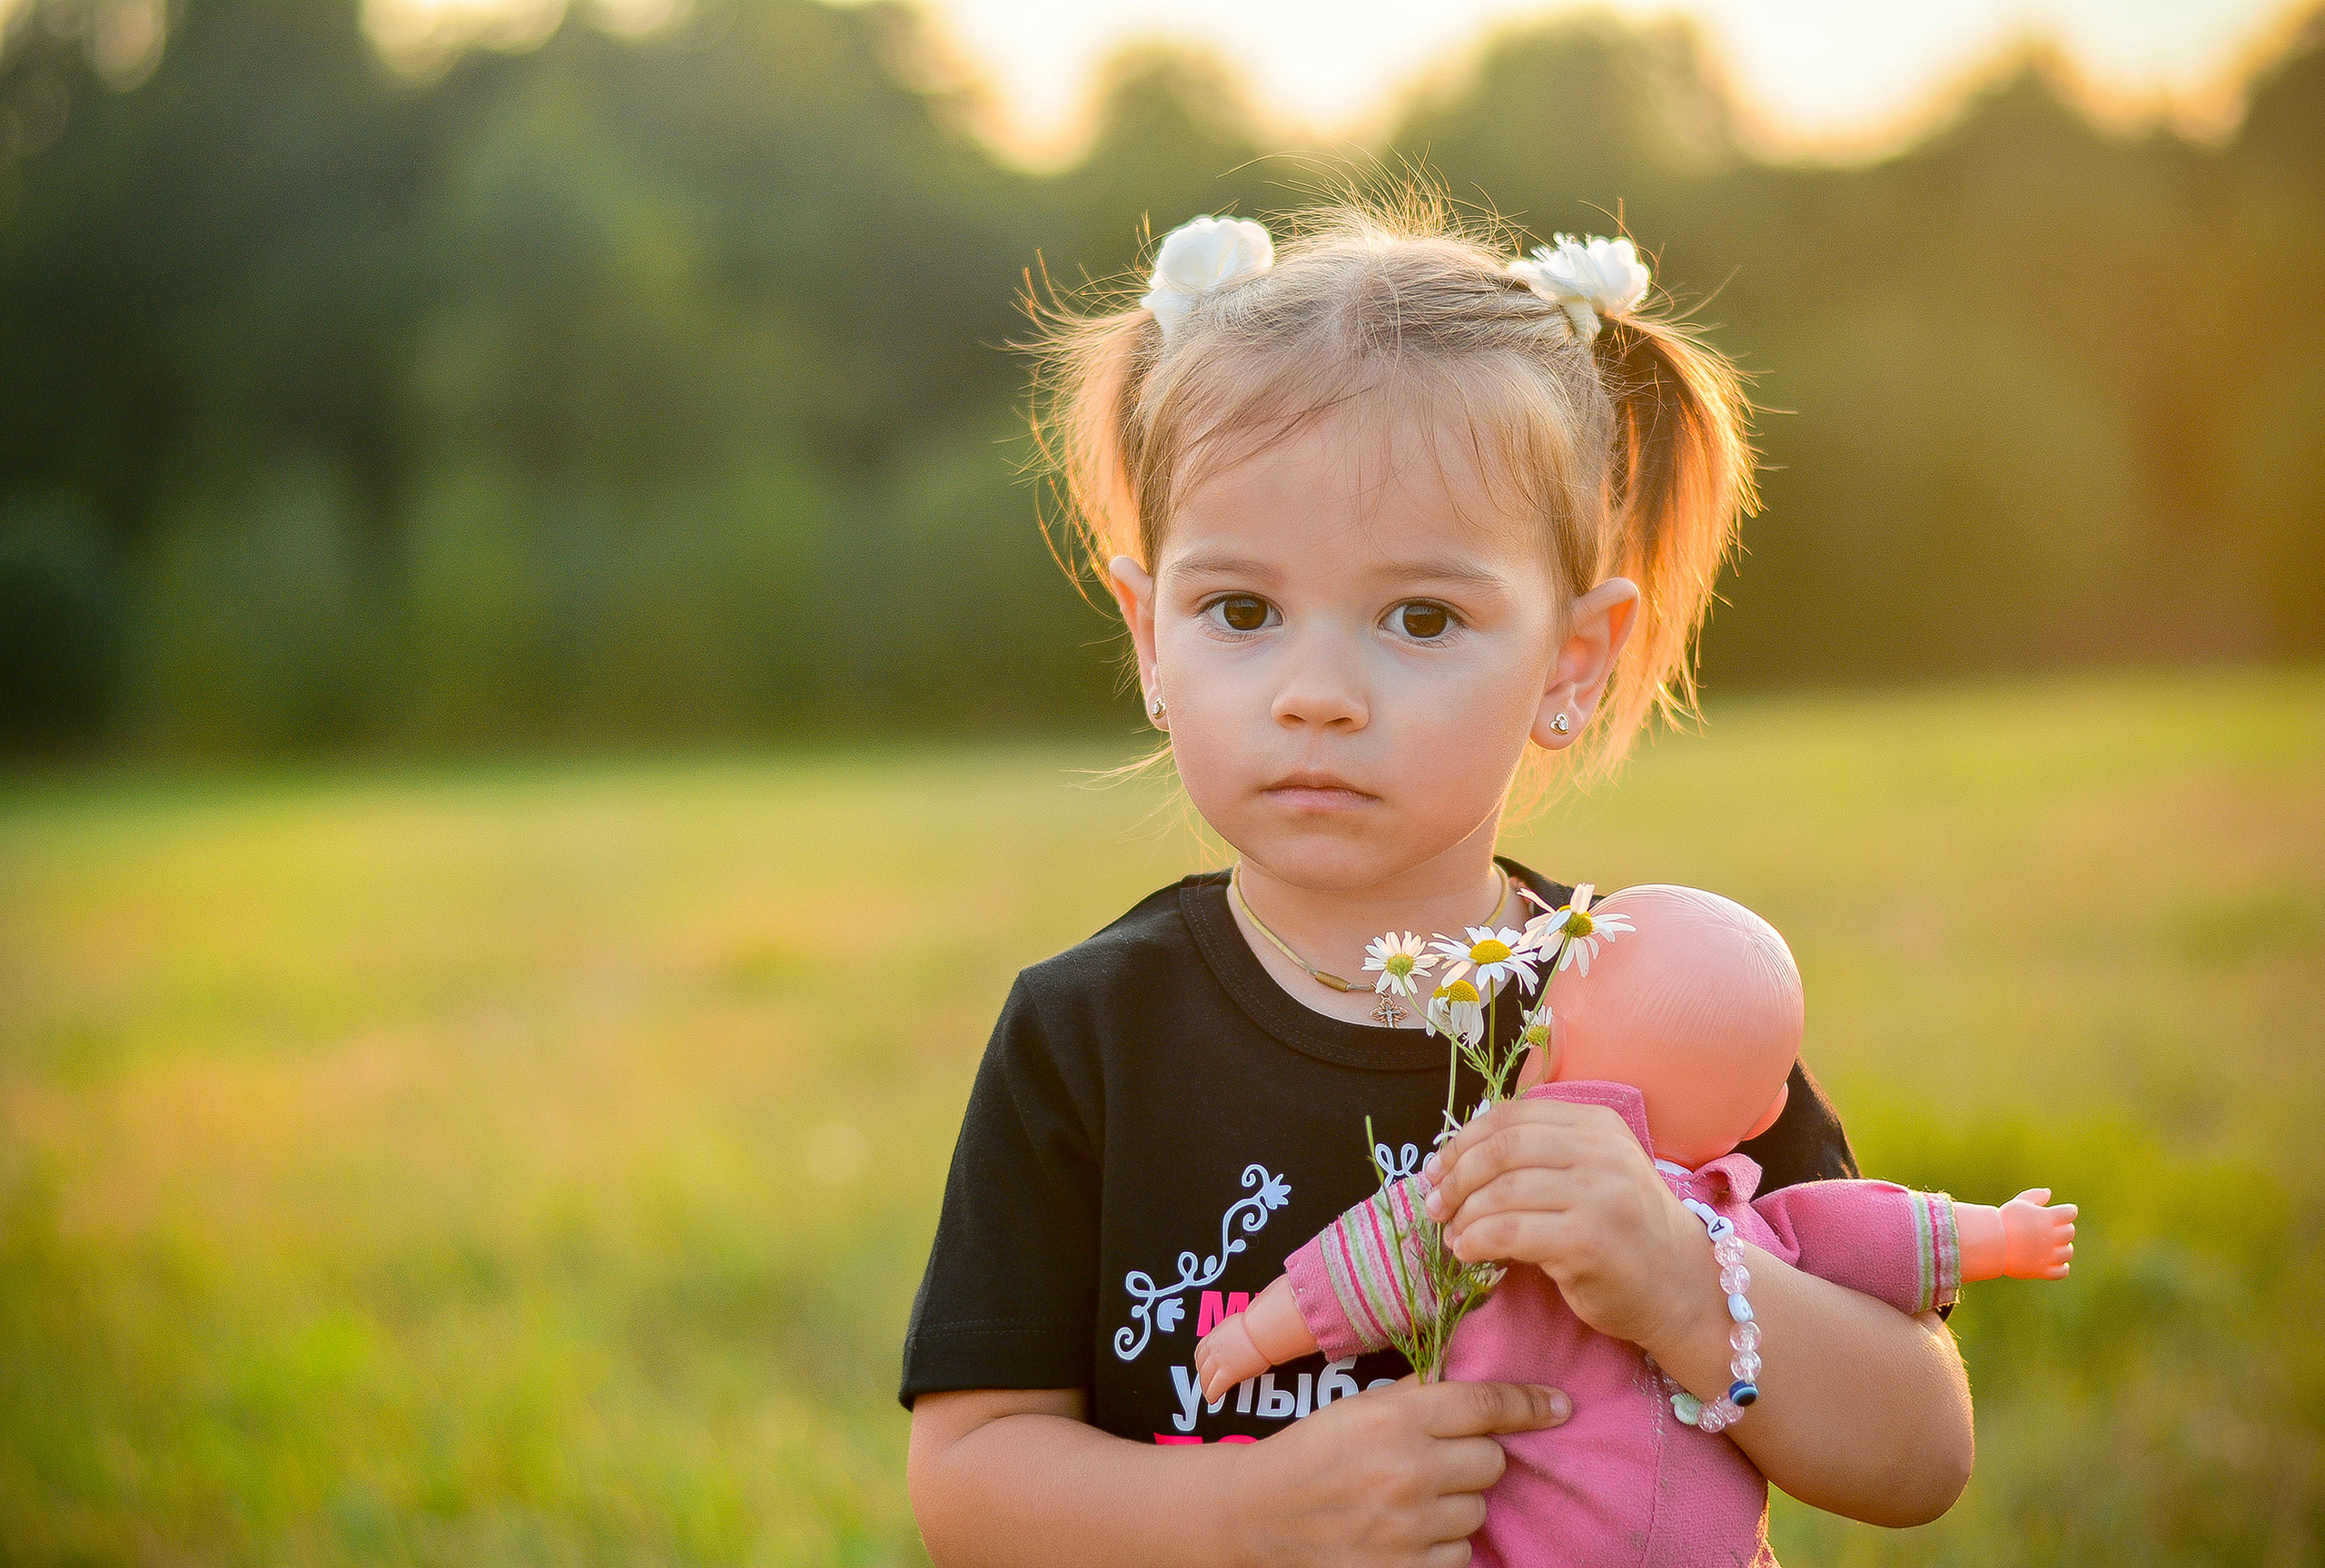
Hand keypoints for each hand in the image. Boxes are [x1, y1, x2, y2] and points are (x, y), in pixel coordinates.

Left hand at [1197, 1315, 1267, 1403]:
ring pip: (1205, 1376)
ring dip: (1204, 1384)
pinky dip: (1211, 1394)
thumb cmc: (1258, 1324)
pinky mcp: (1227, 1373)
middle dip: (1201, 1372)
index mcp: (1218, 1334)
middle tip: (1203, 1379)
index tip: (1201, 1363)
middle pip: (1201, 1363)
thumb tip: (1242, 1329)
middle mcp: (1215, 1347)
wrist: (1262, 1330)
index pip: (1202, 1348)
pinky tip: (1212, 1399)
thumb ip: (1236, 1330)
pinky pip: (1215, 1387)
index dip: (1200, 1358)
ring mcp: (1219, 1361)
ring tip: (1206, 1391)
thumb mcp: (1242, 1323)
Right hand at [1227, 1378, 1569, 1567]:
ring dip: (1456, 1504)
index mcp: (1395, 1417)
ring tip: (1411, 1499)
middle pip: (1492, 1461)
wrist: (1260, 1514)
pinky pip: (1460, 1554)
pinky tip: (1405, 1532)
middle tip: (1434, 1462)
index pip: (1484, 1405)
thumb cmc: (1314, 1451)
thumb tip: (1486, 1392)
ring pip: (1479, 1510)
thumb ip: (1419, 1397)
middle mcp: (1408, 1470)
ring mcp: (1408, 1527)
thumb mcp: (1361, 1407)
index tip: (1559, 1406)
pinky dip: (1441, 1544)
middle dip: (1471, 1460)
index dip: (1529, 1404)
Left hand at [1421, 1097, 1697, 1346]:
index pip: (1512, 1117)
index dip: (1464, 1141)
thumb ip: (1541, 1155)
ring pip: (1502, 1191)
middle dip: (1456, 1176)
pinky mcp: (1588, 1241)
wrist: (1681, 1284)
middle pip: (1503, 1148)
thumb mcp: (1592, 1173)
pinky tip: (1467, 1252)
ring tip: (1452, 1234)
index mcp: (1597, 1124)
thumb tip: (1454, 1161)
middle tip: (1434, 1204)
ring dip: (1463, 1214)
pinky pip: (1510, 1233)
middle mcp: (1601, 1151)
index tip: (1437, 1169)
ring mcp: (1599, 1195)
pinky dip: (1476, 1240)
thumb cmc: (1624, 1231)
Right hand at [1999, 1188, 2075, 1278]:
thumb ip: (2035, 1196)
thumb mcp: (2018, 1203)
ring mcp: (2048, 1255)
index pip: (2069, 1213)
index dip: (2068, 1212)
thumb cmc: (2004, 1220)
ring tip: (2055, 1245)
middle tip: (2056, 1228)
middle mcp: (2052, 1237)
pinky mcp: (2042, 1270)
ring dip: (2065, 1248)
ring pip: (2067, 1252)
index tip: (2065, 1212)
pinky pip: (2061, 1272)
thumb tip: (2048, 1193)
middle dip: (2065, 1229)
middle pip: (2069, 1232)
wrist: (1991, 1243)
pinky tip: (2059, 1263)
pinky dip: (2063, 1268)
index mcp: (2048, 1218)